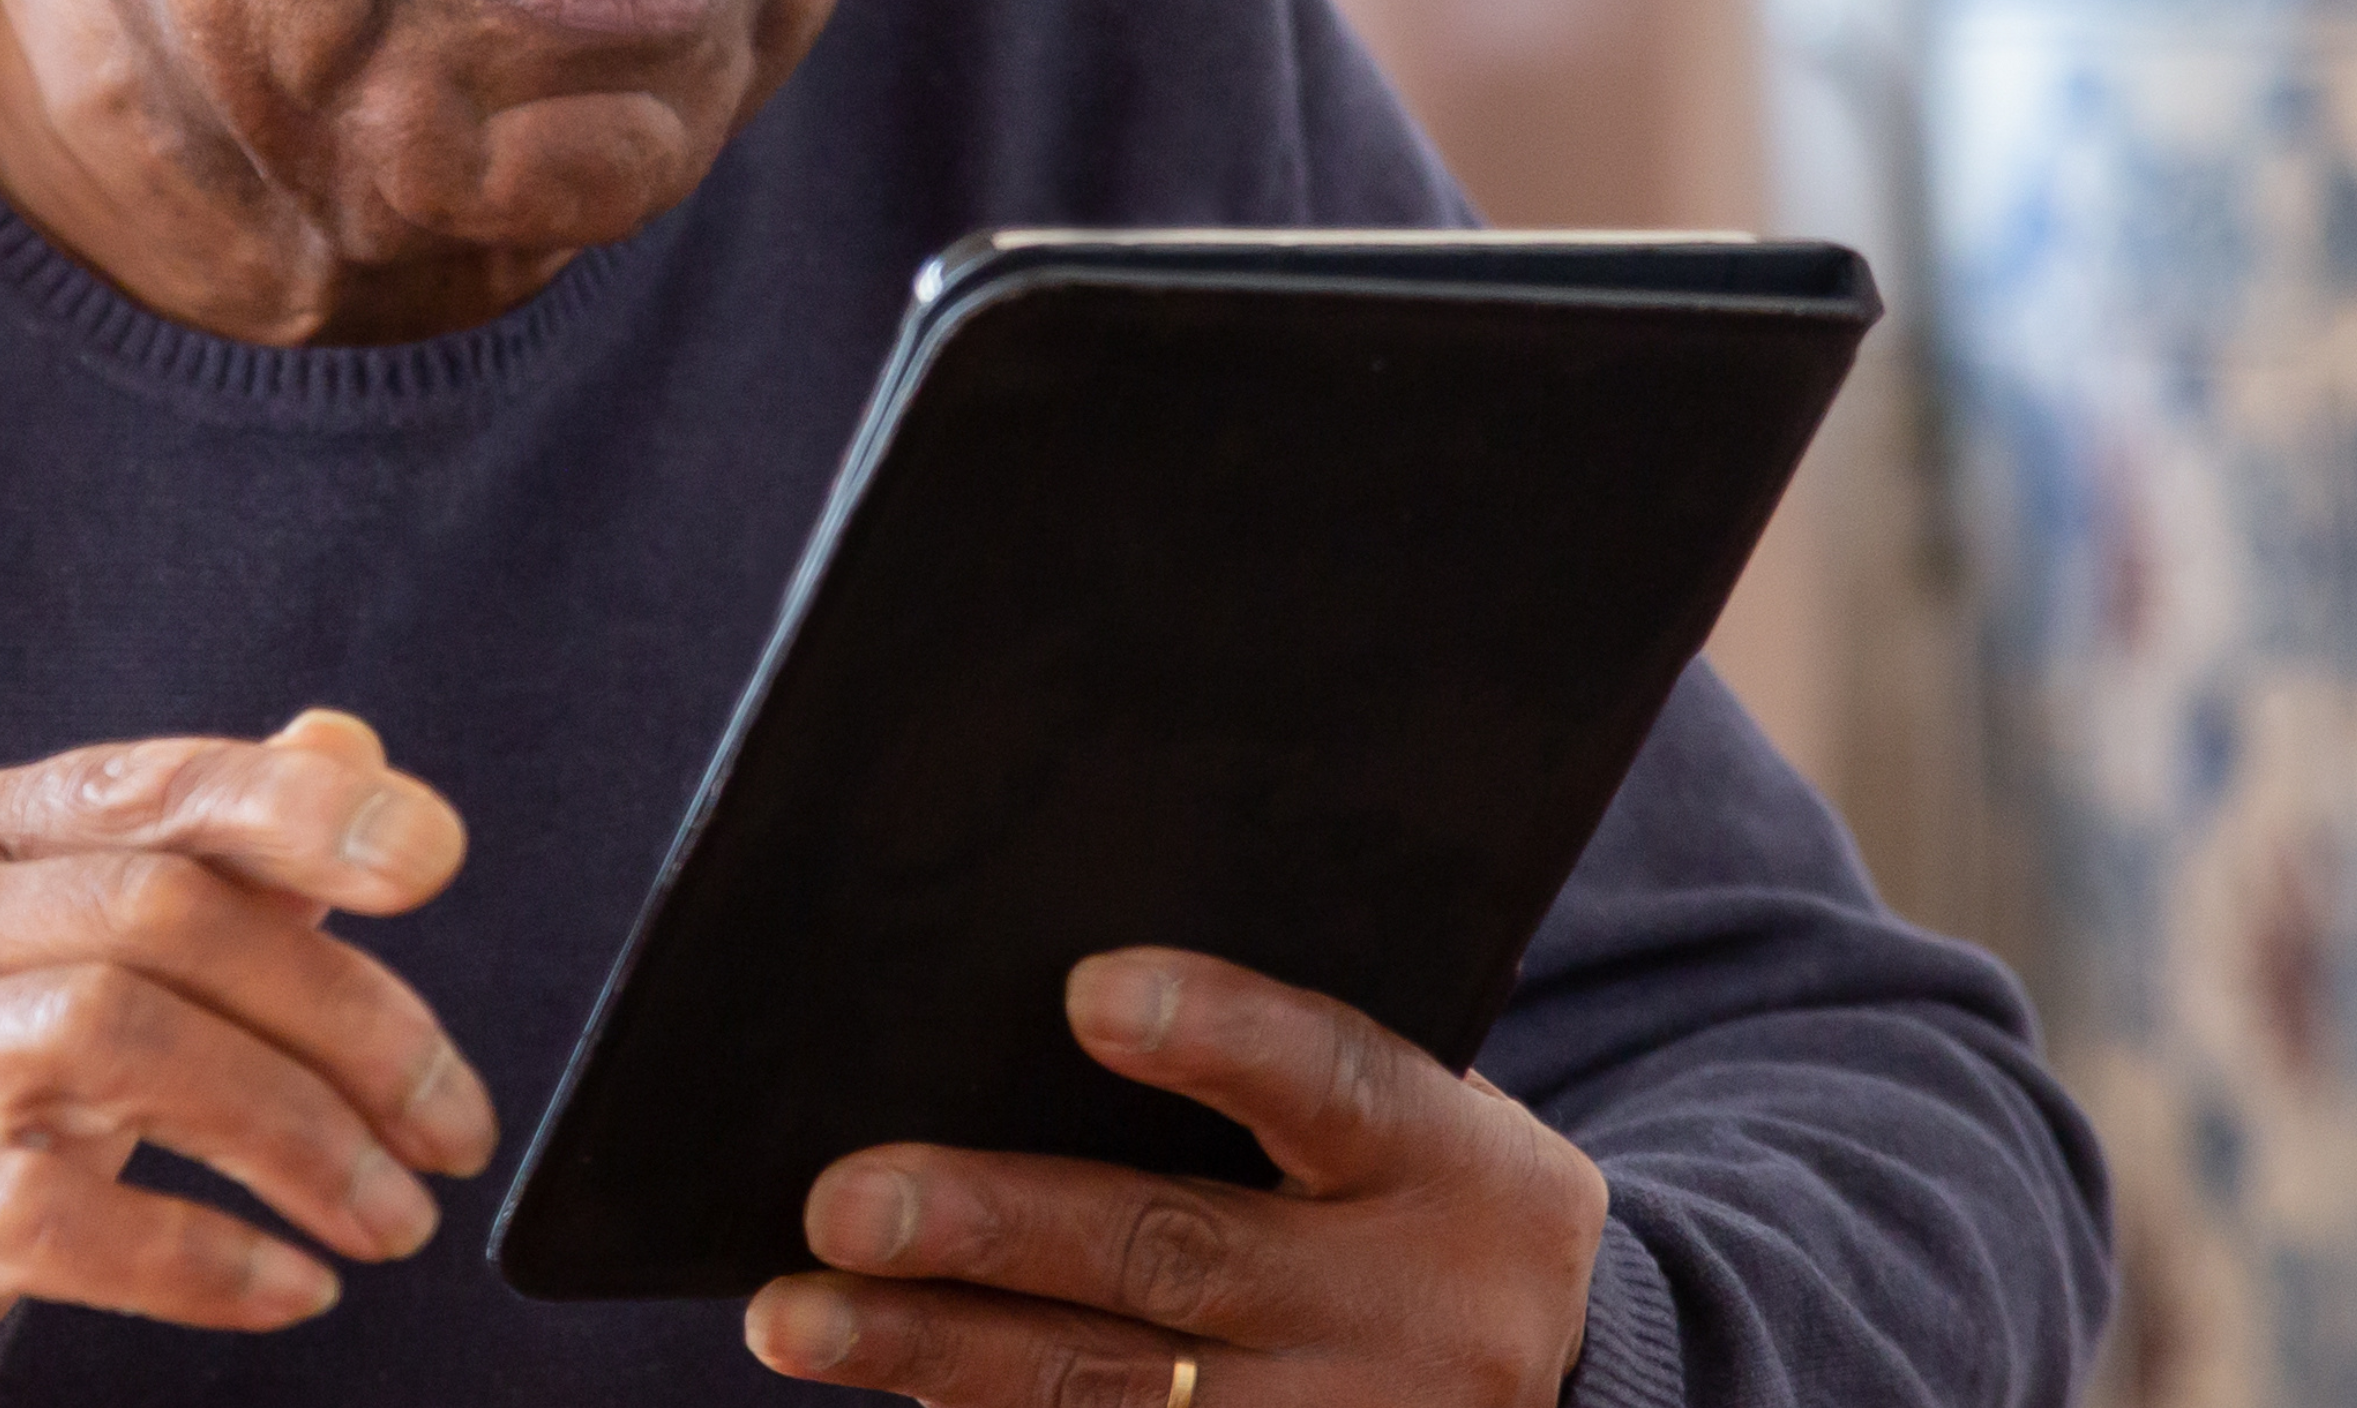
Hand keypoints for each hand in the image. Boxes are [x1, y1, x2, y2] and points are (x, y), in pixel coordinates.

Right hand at [0, 710, 498, 1404]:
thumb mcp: (38, 967)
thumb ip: (186, 860)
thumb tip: (348, 748)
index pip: (140, 789)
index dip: (297, 809)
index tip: (435, 857)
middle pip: (157, 916)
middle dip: (342, 1017)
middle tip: (452, 1123)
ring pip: (116, 1045)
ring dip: (298, 1136)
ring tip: (393, 1215)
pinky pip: (56, 1220)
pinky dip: (201, 1257)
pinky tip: (290, 1286)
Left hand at [740, 950, 1609, 1407]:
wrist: (1561, 1379)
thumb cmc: (1420, 1190)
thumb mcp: (1421, 1113)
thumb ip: (1278, 1069)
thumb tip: (1042, 997)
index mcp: (1451, 1163)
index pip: (1331, 1080)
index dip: (1217, 1033)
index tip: (1086, 989)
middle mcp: (1404, 1311)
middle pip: (1177, 1257)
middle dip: (996, 1231)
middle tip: (844, 1201)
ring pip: (1117, 1398)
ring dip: (939, 1354)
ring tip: (795, 1316)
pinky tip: (892, 1391)